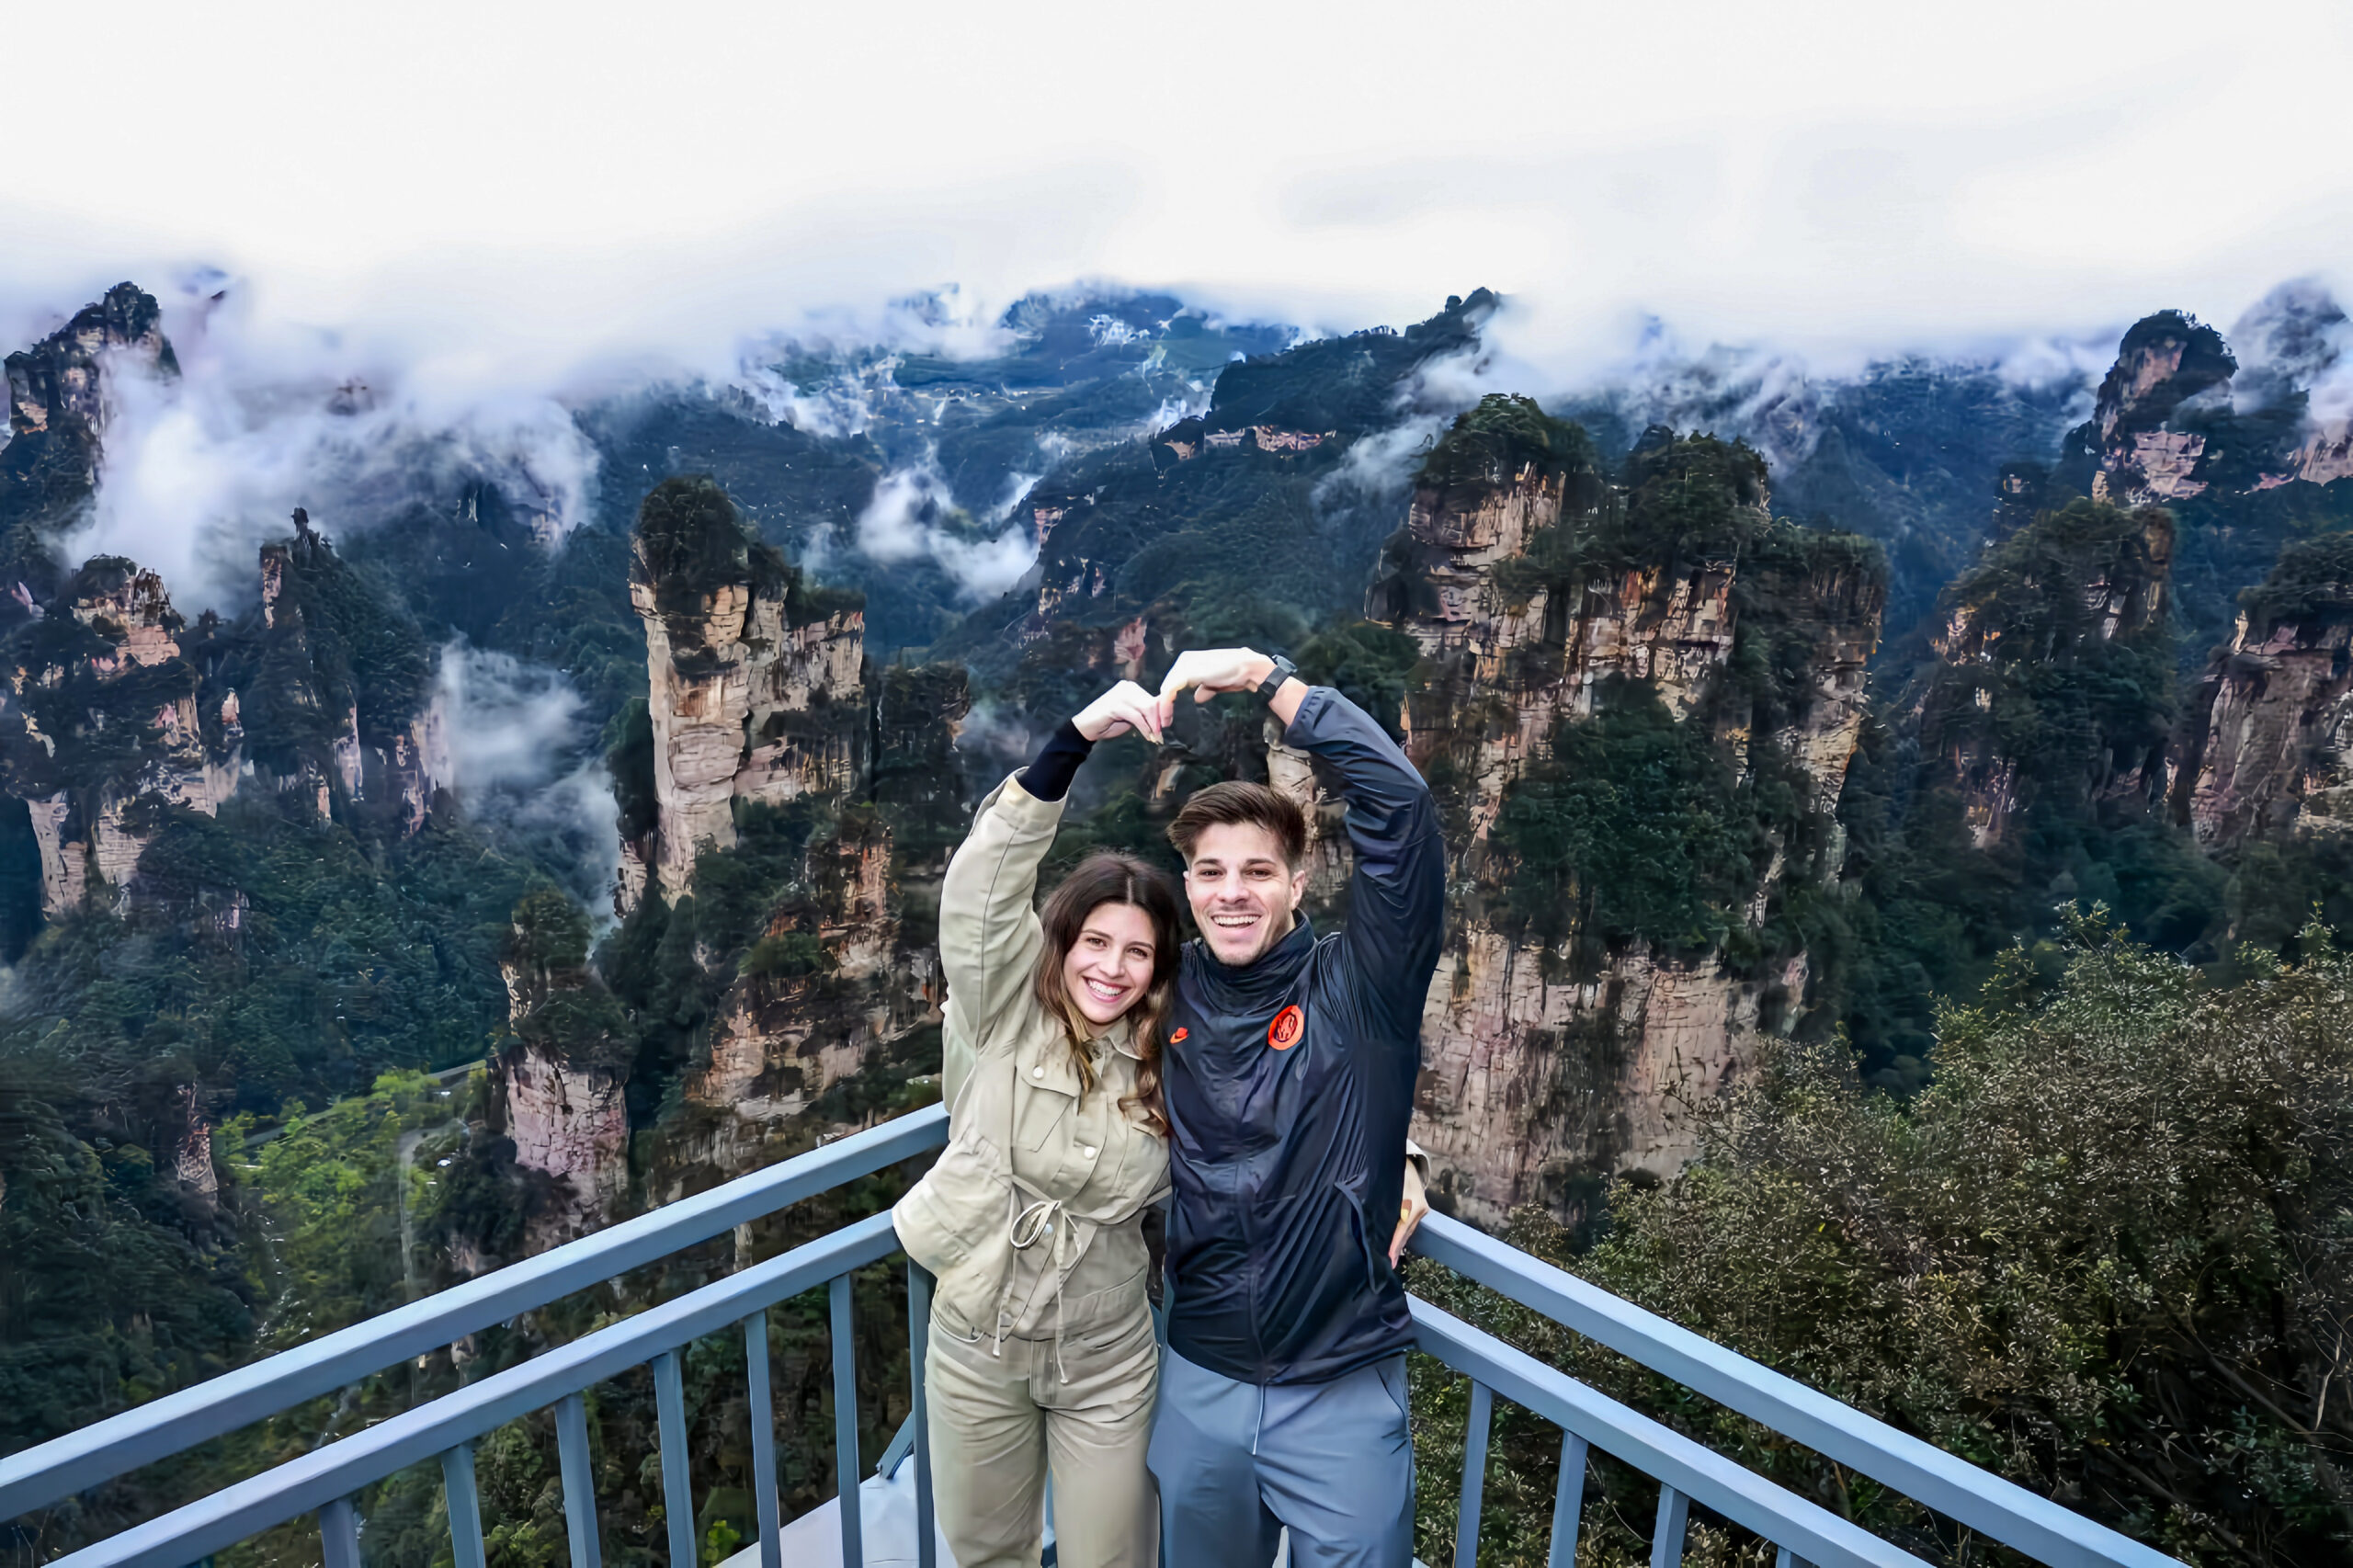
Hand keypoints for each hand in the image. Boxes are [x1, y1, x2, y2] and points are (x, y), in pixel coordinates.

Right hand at [1072, 680, 1163, 743]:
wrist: (1086, 728)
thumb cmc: (1109, 723)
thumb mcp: (1131, 717)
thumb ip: (1144, 713)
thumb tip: (1163, 717)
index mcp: (1132, 688)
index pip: (1154, 697)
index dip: (1163, 712)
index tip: (1166, 726)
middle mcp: (1127, 687)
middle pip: (1152, 703)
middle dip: (1158, 720)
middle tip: (1160, 735)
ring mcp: (1120, 695)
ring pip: (1146, 709)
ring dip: (1152, 725)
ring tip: (1154, 737)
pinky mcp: (1115, 705)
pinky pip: (1136, 717)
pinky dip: (1144, 728)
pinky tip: (1147, 736)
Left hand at [1155, 648, 1273, 729]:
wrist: (1247, 668)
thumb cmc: (1235, 675)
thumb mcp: (1216, 683)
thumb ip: (1205, 688)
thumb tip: (1197, 697)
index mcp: (1190, 662)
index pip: (1174, 681)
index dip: (1170, 699)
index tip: (1169, 716)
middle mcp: (1184, 661)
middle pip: (1167, 685)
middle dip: (1164, 705)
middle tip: (1163, 723)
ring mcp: (1184, 665)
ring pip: (1166, 689)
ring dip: (1163, 707)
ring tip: (1164, 723)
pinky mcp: (1186, 673)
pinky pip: (1170, 691)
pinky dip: (1166, 705)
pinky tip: (1167, 717)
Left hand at [1389, 1159, 1429, 1265]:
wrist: (1408, 1161)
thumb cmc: (1394, 1170)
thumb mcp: (1387, 1183)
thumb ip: (1380, 1202)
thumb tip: (1369, 1218)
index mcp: (1413, 1202)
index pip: (1402, 1227)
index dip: (1394, 1243)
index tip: (1389, 1257)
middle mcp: (1420, 1208)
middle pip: (1406, 1231)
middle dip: (1396, 1248)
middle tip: (1388, 1264)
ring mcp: (1421, 1209)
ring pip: (1408, 1230)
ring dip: (1399, 1243)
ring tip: (1391, 1259)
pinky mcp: (1419, 1210)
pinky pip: (1409, 1225)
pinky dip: (1401, 1235)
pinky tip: (1395, 1246)